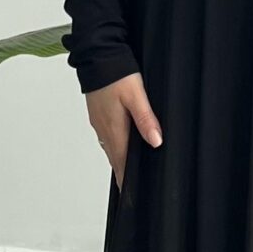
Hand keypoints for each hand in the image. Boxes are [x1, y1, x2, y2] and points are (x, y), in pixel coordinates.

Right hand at [86, 69, 162, 190]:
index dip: (126, 180)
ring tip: (127, 170)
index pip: (121, 164)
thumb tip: (156, 142)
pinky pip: (106, 135)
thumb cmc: (116, 73)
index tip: (129, 196)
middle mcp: (104, 129)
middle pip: (115, 158)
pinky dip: (114, 144)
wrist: (96, 55)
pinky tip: (121, 142)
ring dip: (118, 159)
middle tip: (131, 188)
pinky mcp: (97, 113)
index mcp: (114, 129)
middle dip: (123, 173)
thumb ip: (146, 119)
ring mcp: (99, 121)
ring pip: (110, 147)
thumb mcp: (136, 95)